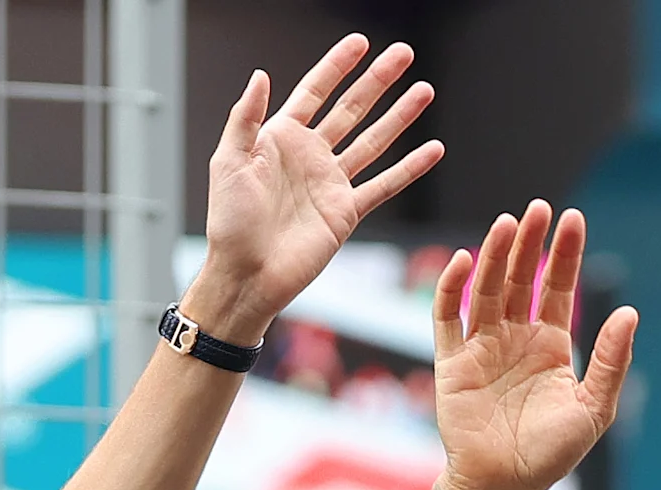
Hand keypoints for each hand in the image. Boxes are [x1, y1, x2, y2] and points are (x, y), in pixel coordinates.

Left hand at [188, 36, 442, 337]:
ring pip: (373, 140)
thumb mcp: (227, 162)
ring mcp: (331, 183)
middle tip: (404, 54)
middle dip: (378, 80)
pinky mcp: (346, 212)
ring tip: (424, 90)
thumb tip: (260, 75)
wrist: (246, 275)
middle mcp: (310, 156)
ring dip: (400, 116)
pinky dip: (410, 169)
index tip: (360, 42)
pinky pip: (384, 185)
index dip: (337, 66)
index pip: (315, 91)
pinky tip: (433, 150)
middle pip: (352, 108)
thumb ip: (245, 118)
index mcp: (280, 138)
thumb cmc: (229, 223)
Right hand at [428, 203, 638, 489]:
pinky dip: (451, 289)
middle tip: (538, 209)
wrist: (504, 487)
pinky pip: (447, 319)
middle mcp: (514, 339)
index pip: (556, 287)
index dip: (564, 254)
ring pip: (487, 290)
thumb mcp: (594, 407)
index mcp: (549, 345)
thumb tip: (630, 312)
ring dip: (495, 256)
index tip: (572, 219)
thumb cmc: (551, 454)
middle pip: (521, 279)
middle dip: (529, 244)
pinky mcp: (451, 365)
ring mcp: (481, 349)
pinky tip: (464, 261)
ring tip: (507, 224)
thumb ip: (611, 360)